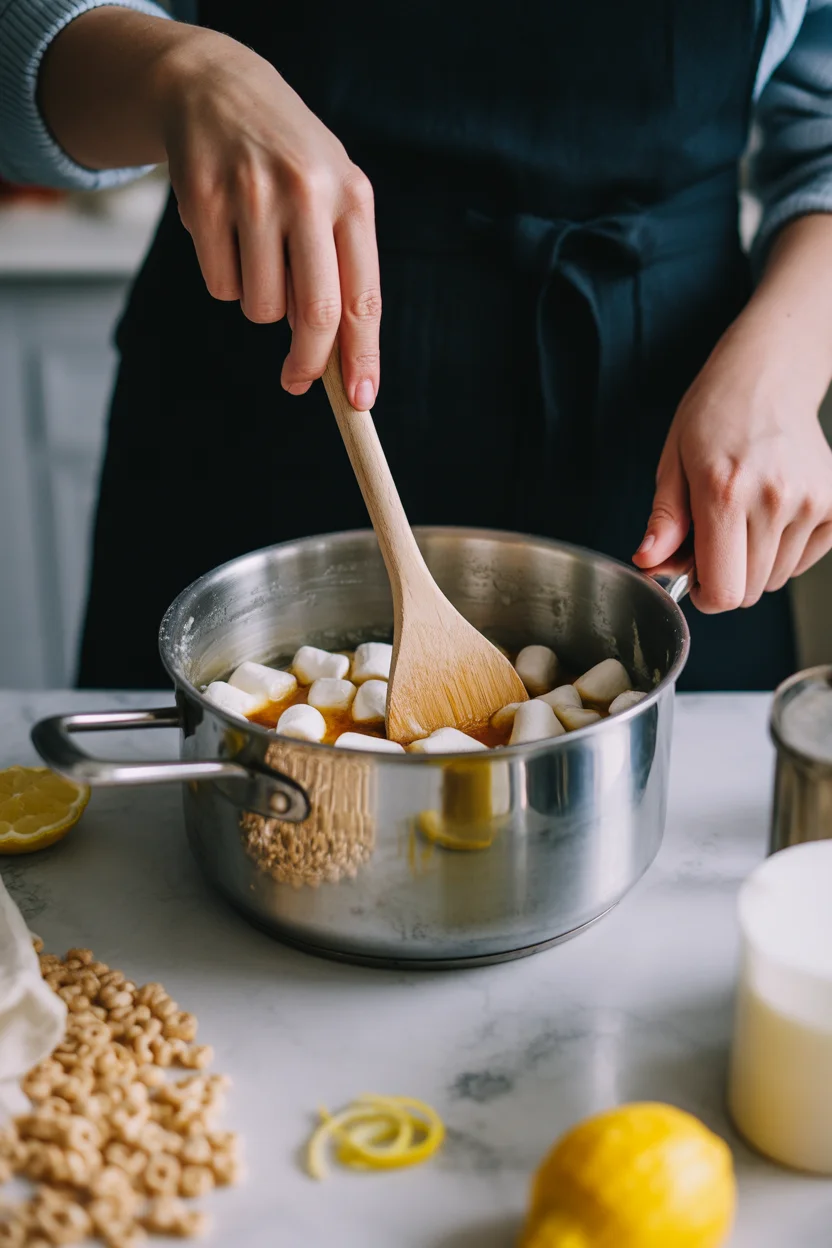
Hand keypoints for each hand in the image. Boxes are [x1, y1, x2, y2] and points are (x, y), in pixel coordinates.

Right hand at [158, 30, 379, 406]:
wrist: (218, 89)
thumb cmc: (289, 163)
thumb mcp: (330, 198)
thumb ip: (337, 270)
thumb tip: (332, 360)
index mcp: (352, 198)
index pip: (362, 296)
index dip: (363, 355)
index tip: (359, 399)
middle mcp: (307, 192)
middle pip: (314, 312)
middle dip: (308, 362)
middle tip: (297, 382)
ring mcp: (252, 194)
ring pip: (261, 306)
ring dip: (260, 303)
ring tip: (258, 255)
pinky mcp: (203, 199)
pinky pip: (220, 285)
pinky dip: (224, 279)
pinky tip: (226, 235)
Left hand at [633, 318, 831, 611]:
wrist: (769, 377)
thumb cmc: (714, 417)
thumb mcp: (673, 463)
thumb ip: (665, 519)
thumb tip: (648, 561)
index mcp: (724, 492)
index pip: (724, 590)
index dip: (705, 596)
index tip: (696, 577)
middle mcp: (773, 499)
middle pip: (749, 591)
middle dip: (726, 577)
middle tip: (716, 538)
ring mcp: (811, 502)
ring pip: (776, 579)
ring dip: (755, 564)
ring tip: (745, 517)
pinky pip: (803, 562)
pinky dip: (785, 551)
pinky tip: (771, 514)